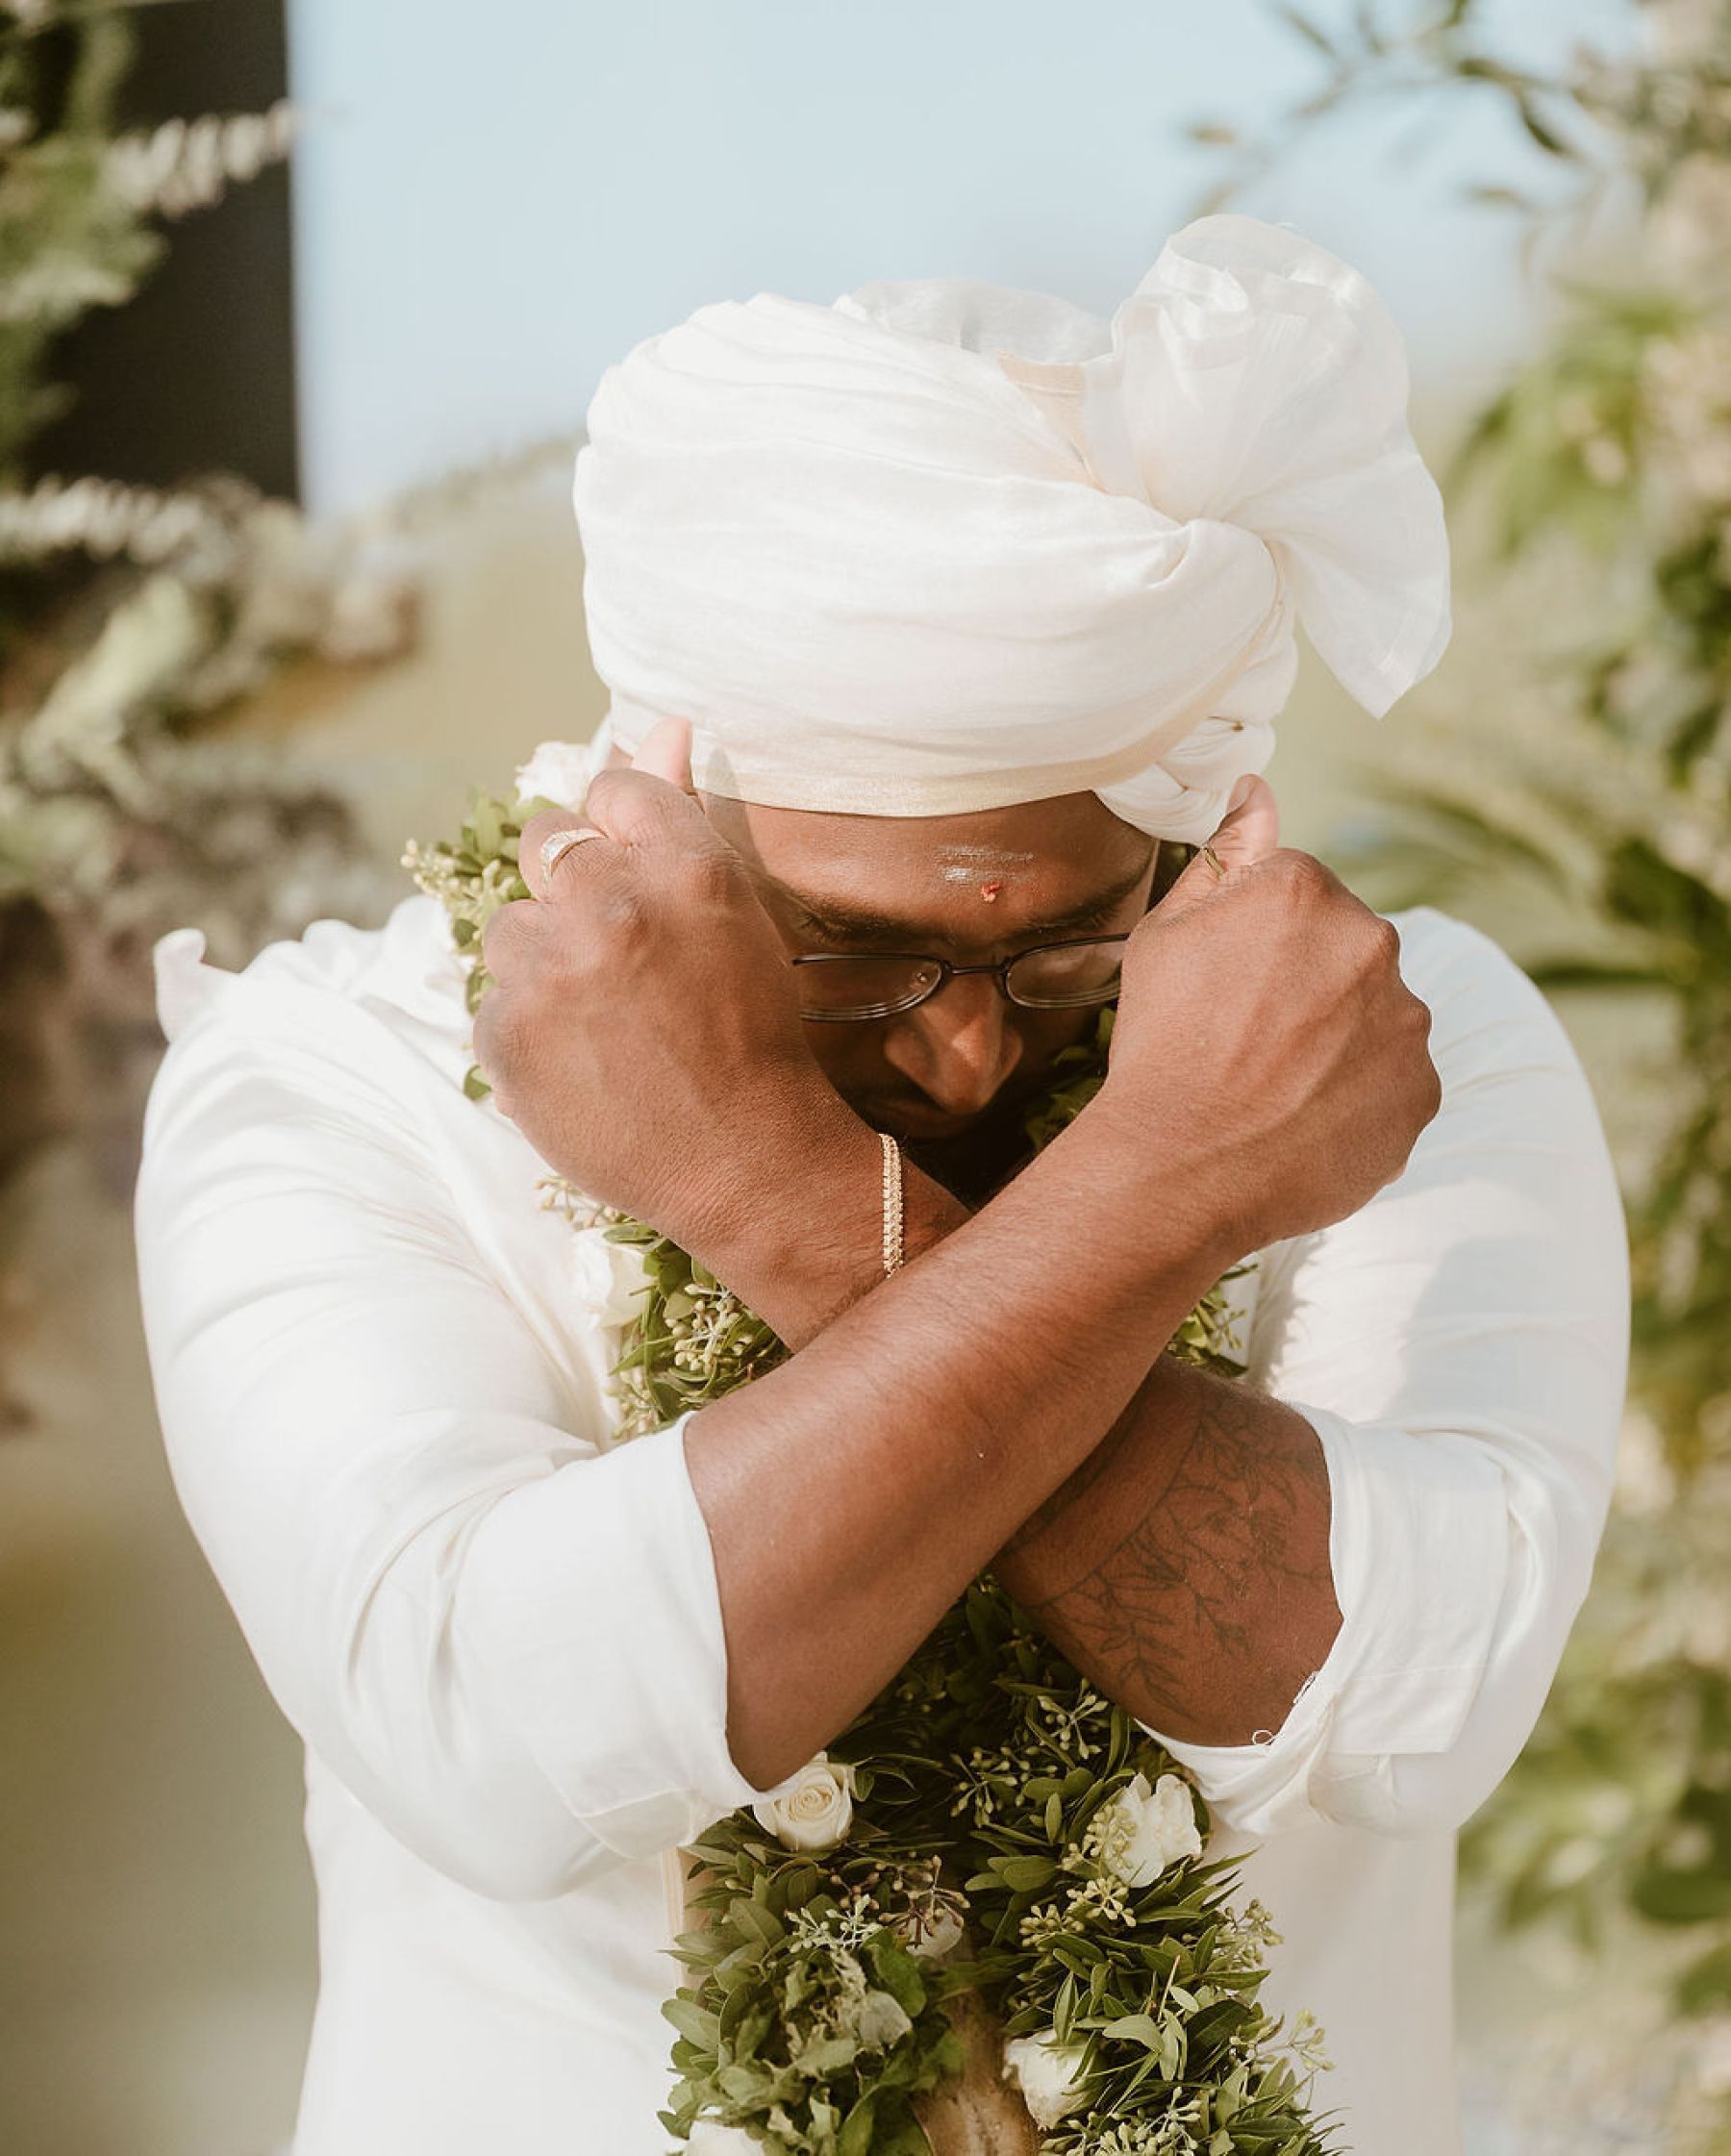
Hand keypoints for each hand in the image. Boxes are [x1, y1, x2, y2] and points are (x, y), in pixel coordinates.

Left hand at [473, 719, 860, 1251]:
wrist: (746, 1164)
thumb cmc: (755, 1036)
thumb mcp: (738, 915)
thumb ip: (682, 817)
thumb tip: (662, 723)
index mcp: (685, 867)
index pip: (611, 790)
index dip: (621, 835)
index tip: (639, 883)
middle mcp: (613, 906)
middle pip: (549, 845)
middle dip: (575, 890)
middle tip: (619, 955)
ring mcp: (552, 972)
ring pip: (513, 926)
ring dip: (546, 960)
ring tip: (604, 1019)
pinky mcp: (505, 1033)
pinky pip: (495, 999)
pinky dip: (527, 1027)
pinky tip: (581, 1060)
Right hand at [1101, 776, 1440, 1254]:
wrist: (1180, 1165)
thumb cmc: (1160, 1046)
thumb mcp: (1164, 935)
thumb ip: (1224, 857)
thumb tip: (1258, 792)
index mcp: (1306, 891)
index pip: (1300, 897)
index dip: (1260, 945)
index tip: (1230, 988)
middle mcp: (1373, 942)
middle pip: (1347, 952)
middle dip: (1308, 988)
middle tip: (1249, 1041)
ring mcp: (1405, 1022)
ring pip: (1377, 1016)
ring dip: (1339, 1042)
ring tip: (1276, 1088)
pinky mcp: (1422, 1092)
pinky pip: (1395, 1083)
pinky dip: (1358, 1099)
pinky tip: (1303, 1121)